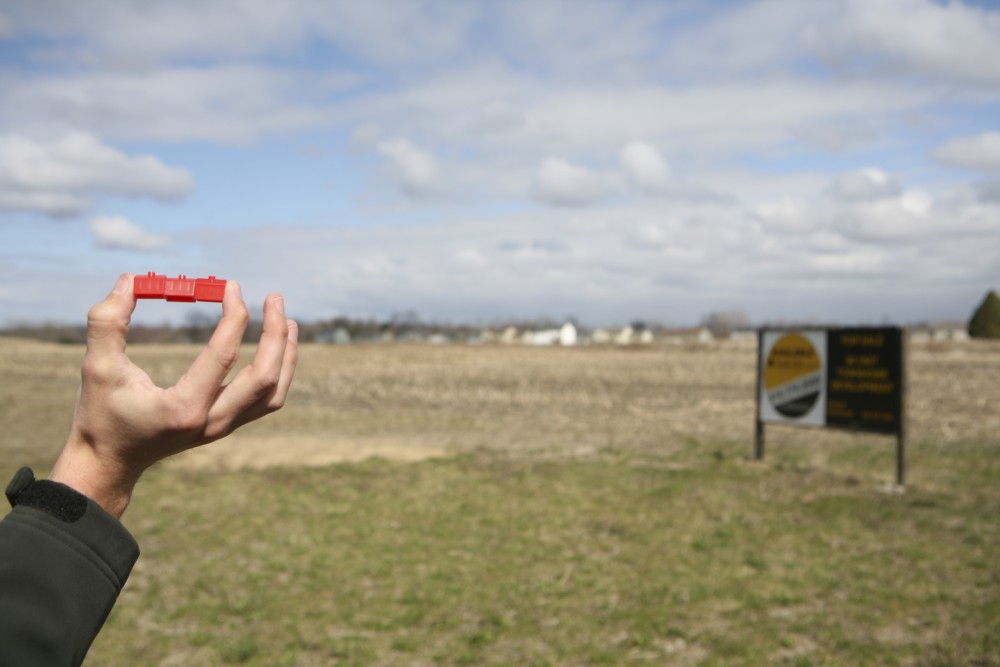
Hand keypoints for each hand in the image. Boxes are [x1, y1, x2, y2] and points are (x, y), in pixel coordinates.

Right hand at [49, 273, 298, 517]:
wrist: (109, 464)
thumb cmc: (100, 415)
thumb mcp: (96, 368)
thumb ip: (107, 323)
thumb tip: (129, 280)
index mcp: (184, 408)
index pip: (223, 356)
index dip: (234, 317)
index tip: (232, 286)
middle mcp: (211, 422)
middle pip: (264, 377)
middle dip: (273, 334)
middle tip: (274, 297)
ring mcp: (223, 428)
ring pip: (273, 392)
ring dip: (285, 354)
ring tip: (286, 319)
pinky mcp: (225, 426)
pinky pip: (266, 399)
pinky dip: (279, 372)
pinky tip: (277, 345)